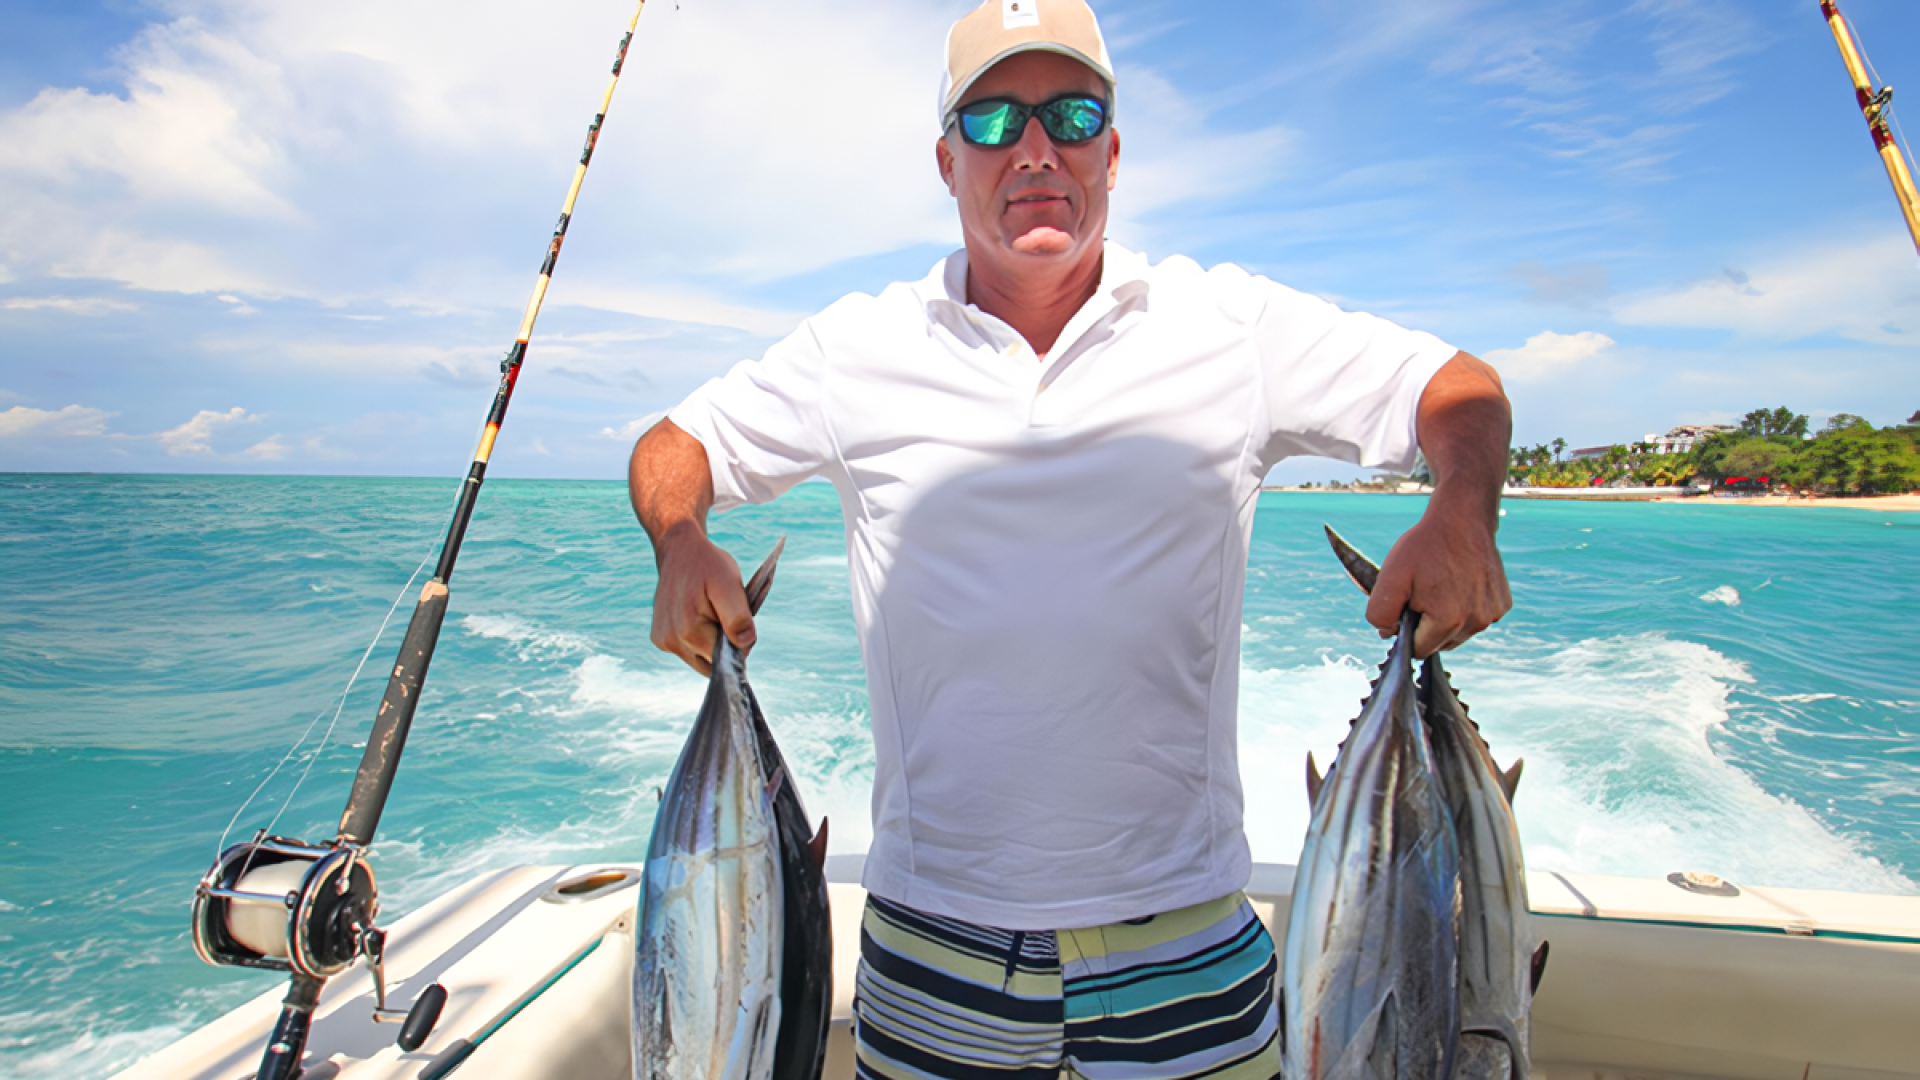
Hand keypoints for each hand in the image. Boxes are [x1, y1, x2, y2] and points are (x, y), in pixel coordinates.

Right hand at [649, 522, 754, 676]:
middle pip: (711, 663)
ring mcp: (663, 641)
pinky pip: (687, 650)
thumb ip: (737, 617)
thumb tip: (745, 645)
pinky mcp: (659, 638)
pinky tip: (696, 615)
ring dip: (709, 642)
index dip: (738, 644)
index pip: (725, 659)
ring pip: (699, 659)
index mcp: (689, 632)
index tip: (736, 620)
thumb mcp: (729, 585)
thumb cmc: (708, 565)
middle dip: (722, 645)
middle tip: (722, 614)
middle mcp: (671, 641)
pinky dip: (697, 638)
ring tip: (708, 613)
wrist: (680, 551)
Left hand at [1365, 503, 1510, 657]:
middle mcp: (1476, 623)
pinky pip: (1476, 618)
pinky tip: (1459, 583)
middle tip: (1423, 592)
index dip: (1406, 630)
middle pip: (1440, 643)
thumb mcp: (1390, 577)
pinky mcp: (1502, 604)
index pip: (1419, 649)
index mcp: (1449, 621)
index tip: (1407, 604)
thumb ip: (1380, 613)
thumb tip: (1388, 633)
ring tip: (1441, 586)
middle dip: (1426, 625)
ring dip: (1447, 618)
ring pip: (1459, 633)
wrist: (1462, 518)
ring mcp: (1492, 614)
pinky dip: (1466, 608)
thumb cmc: (1425, 546)